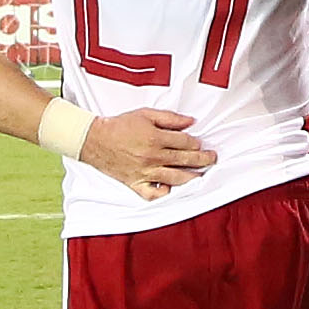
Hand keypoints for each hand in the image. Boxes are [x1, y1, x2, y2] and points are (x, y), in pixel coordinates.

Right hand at [81, 103, 213, 192]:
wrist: (96, 140)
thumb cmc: (120, 126)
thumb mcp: (145, 114)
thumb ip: (169, 118)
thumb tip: (190, 122)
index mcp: (155, 138)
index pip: (185, 142)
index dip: (196, 142)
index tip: (200, 143)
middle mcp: (152, 157)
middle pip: (185, 160)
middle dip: (202, 159)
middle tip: (212, 158)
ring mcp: (145, 173)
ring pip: (176, 178)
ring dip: (192, 177)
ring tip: (201, 175)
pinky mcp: (136, 184)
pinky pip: (154, 194)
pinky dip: (165, 193)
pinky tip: (174, 189)